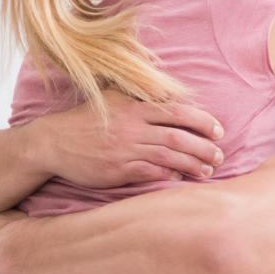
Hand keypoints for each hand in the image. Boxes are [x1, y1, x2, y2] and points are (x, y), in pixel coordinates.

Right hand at [28, 95, 225, 189]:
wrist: (53, 143)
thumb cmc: (85, 121)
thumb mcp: (111, 99)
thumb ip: (138, 96)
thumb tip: (166, 94)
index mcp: (133, 107)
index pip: (176, 112)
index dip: (201, 121)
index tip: (218, 130)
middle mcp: (132, 127)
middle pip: (178, 136)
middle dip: (204, 147)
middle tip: (221, 156)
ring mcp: (125, 149)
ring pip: (168, 156)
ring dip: (192, 165)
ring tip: (209, 171)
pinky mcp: (118, 169)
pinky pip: (150, 172)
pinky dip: (169, 175)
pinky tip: (182, 179)